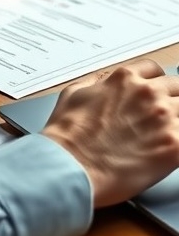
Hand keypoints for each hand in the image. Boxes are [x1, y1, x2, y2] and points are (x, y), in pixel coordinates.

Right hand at [42, 59, 178, 207]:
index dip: (154, 82)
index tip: (154, 92)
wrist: (71, 165)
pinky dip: (178, 141)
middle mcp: (148, 93)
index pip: (154, 69)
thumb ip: (96, 82)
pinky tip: (168, 148)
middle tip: (162, 115)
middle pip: (178, 86)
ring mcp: (164, 119)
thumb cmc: (68, 134)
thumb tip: (105, 83)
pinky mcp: (174, 146)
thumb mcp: (74, 93)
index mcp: (125, 79)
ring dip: (176, 119)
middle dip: (171, 98)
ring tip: (164, 133)